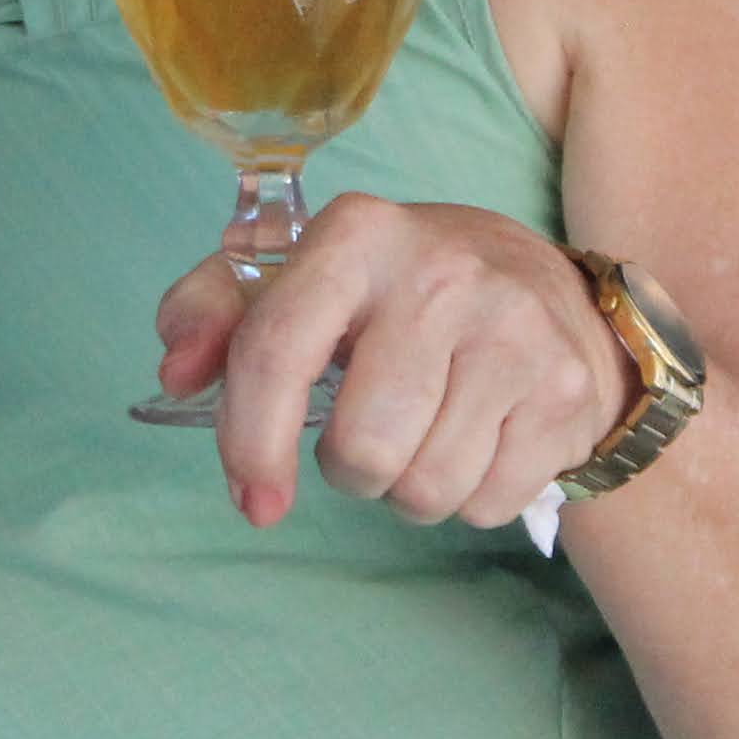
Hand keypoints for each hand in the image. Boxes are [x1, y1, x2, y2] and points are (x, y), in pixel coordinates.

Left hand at [155, 197, 626, 531]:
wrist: (551, 291)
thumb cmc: (399, 293)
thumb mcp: (305, 277)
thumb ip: (217, 311)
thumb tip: (176, 372)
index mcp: (357, 235)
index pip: (278, 347)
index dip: (249, 439)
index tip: (253, 499)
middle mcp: (439, 273)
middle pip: (360, 447)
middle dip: (351, 469)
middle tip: (369, 433)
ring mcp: (512, 330)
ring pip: (424, 488)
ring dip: (409, 489)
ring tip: (425, 433)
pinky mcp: (563, 389)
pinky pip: (486, 504)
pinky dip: (468, 498)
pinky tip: (478, 440)